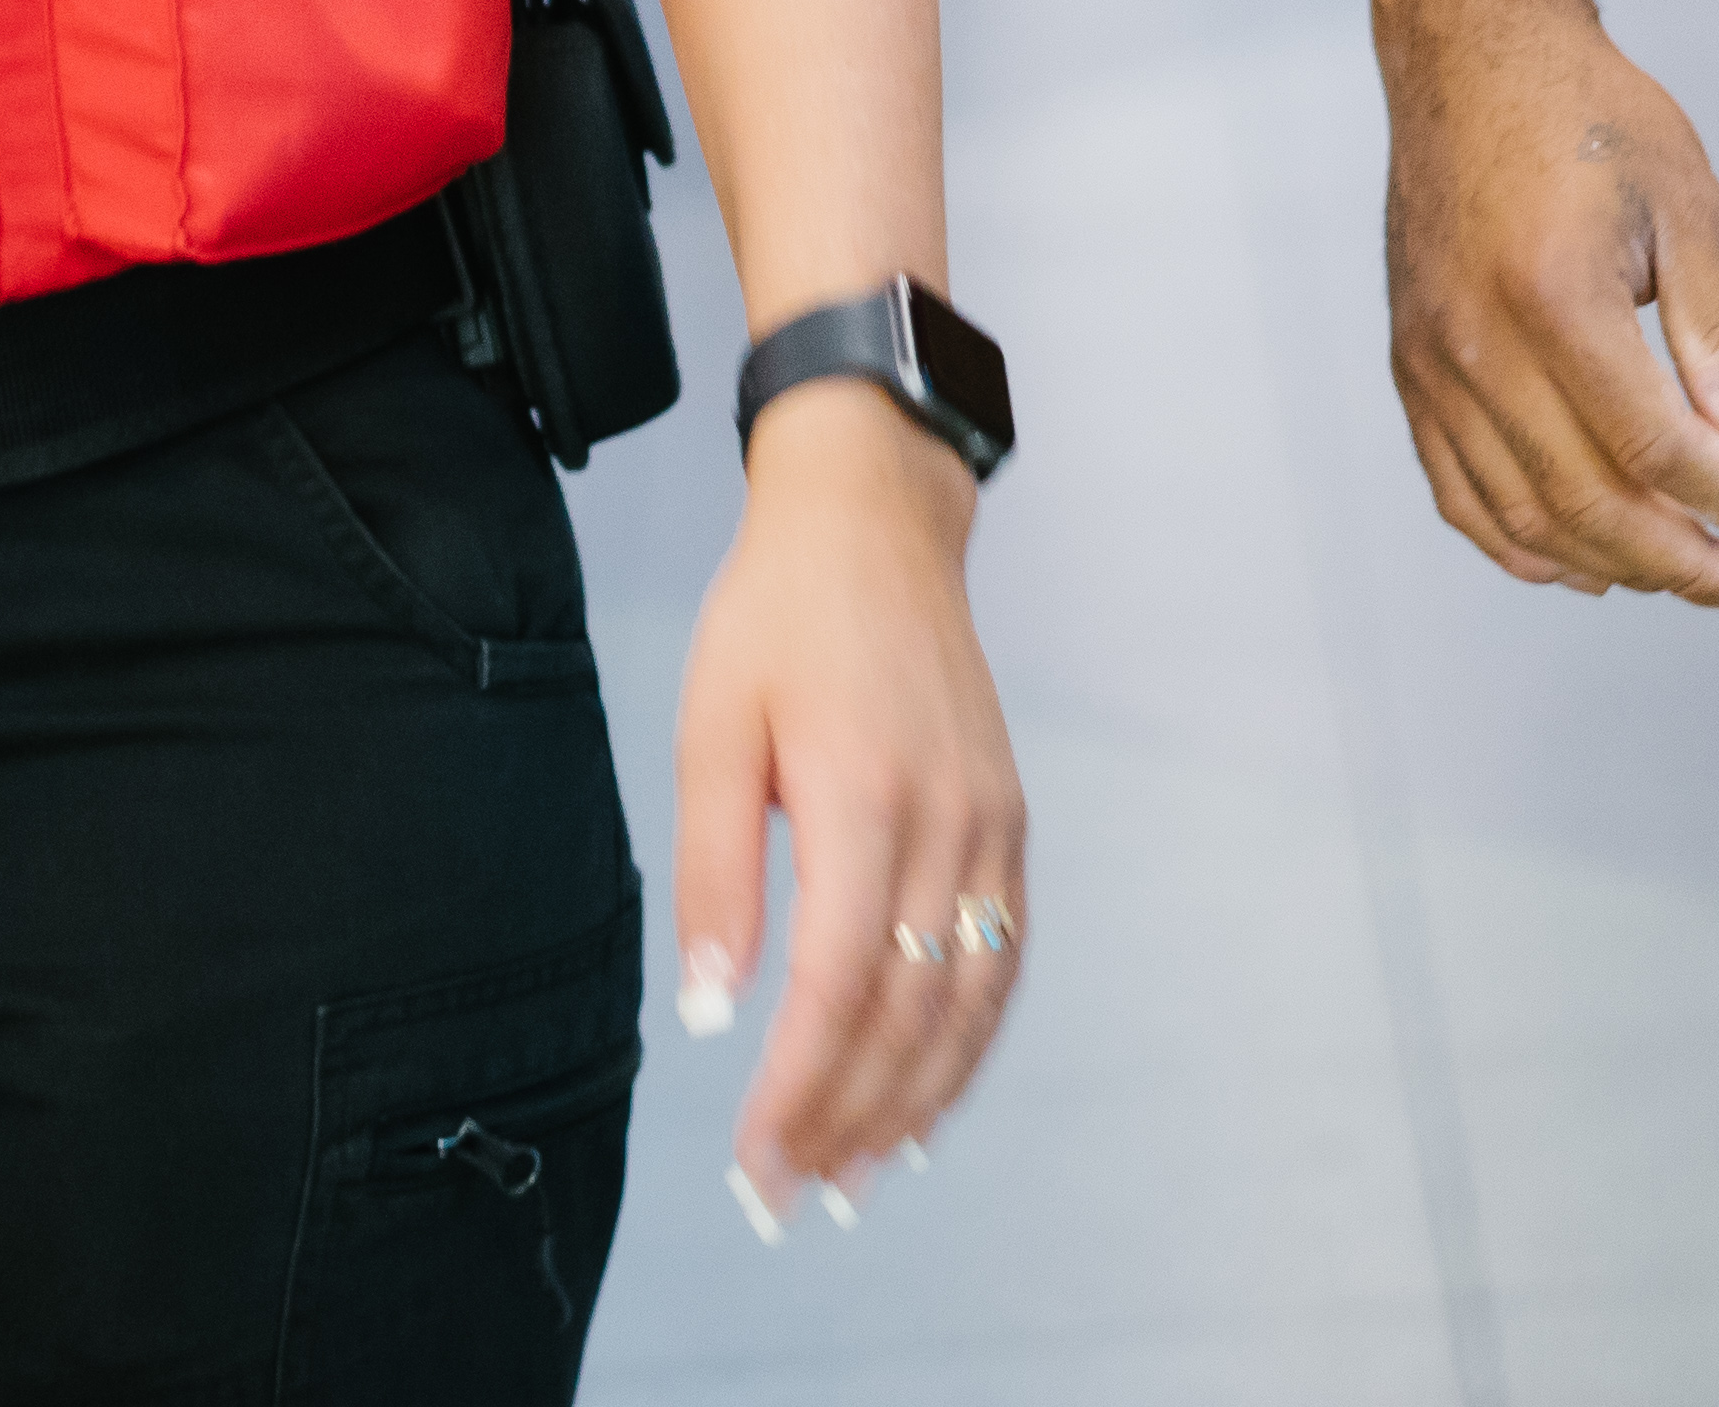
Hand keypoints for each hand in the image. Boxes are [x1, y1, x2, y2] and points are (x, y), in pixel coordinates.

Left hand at [662, 388, 1024, 1228]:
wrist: (877, 520)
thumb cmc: (777, 619)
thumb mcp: (712, 730)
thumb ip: (715, 875)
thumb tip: (709, 1013)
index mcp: (866, 797)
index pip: (837, 990)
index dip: (798, 1094)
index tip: (752, 1167)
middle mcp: (948, 821)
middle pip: (908, 1015)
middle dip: (848, 1121)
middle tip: (789, 1198)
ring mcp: (993, 823)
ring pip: (968, 1001)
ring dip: (916, 1103)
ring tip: (858, 1176)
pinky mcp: (1009, 819)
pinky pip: (1003, 957)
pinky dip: (971, 1041)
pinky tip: (929, 1097)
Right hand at [1374, 0, 1718, 618]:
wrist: (1470, 57)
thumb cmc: (1583, 113)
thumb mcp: (1687, 202)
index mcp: (1554, 296)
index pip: (1655, 448)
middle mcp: (1478, 345)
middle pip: (1590, 505)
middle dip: (1689, 564)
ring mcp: (1433, 367)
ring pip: (1526, 519)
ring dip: (1619, 568)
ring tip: (1697, 579)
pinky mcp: (1413, 372)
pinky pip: (1464, 497)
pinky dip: (1529, 547)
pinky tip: (1590, 565)